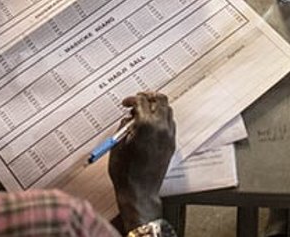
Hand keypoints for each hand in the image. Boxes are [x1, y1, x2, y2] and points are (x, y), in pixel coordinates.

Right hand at [108, 92, 175, 228]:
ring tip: (144, 114)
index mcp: (146, 125)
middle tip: (138, 102)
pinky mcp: (171, 144)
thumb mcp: (118, 145)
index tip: (126, 104)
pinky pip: (170, 124)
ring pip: (168, 110)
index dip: (132, 99)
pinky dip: (162, 119)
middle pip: (161, 100)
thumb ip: (124, 126)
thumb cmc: (125, 172)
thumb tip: (128, 118)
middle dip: (148, 97)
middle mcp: (160, 128)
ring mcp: (168, 136)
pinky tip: (151, 126)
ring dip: (156, 108)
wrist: (139, 192)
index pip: (142, 101)